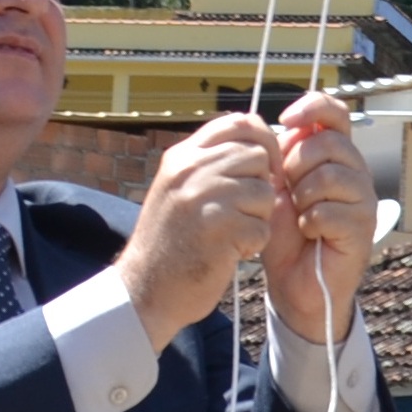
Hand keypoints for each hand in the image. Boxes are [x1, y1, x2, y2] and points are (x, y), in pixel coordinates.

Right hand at [119, 113, 284, 350]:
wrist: (145, 289)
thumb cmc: (171, 240)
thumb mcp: (180, 188)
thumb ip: (213, 163)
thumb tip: (261, 140)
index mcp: (183, 156)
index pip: (240, 122)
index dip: (264, 140)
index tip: (266, 165)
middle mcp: (191, 171)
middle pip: (259, 157)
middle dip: (260, 186)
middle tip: (240, 212)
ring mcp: (204, 199)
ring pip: (264, 193)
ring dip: (257, 218)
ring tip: (229, 234)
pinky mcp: (220, 230)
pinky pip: (262, 228)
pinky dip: (253, 244)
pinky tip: (228, 252)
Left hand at [263, 92, 374, 342]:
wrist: (294, 281)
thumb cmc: (286, 234)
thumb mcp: (276, 187)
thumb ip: (282, 157)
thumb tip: (283, 130)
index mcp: (334, 154)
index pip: (334, 112)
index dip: (312, 106)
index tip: (286, 119)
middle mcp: (355, 170)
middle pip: (328, 142)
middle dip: (296, 165)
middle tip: (289, 191)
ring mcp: (363, 198)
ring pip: (329, 175)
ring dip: (303, 197)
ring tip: (300, 214)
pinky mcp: (363, 226)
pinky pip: (331, 210)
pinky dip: (311, 222)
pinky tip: (310, 232)